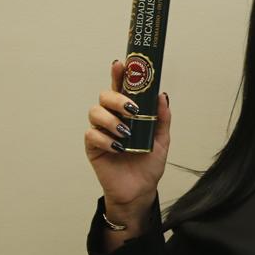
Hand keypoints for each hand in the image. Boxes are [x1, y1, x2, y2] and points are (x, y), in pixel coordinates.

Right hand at [83, 60, 171, 210]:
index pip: (121, 88)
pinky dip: (106, 139)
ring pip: (95, 112)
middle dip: (117, 98)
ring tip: (126, 132)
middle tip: (132, 109)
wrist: (140, 191)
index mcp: (128, 112)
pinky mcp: (93, 147)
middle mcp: (112, 117)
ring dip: (111, 119)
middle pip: (104, 95)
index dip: (119, 74)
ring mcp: (101, 131)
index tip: (122, 64)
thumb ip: (161, 118)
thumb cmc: (148, 164)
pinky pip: (91, 134)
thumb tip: (161, 95)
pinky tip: (118, 148)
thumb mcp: (162, 139)